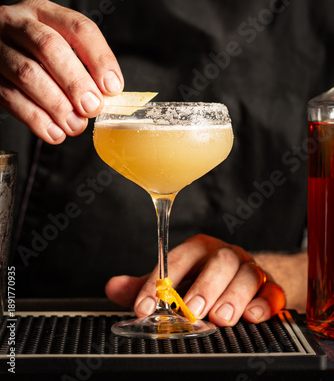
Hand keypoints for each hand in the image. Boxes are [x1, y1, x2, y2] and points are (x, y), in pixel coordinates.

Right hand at [0, 0, 123, 143]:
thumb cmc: (27, 51)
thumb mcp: (53, 42)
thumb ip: (78, 62)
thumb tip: (105, 94)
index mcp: (42, 11)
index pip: (79, 28)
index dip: (100, 58)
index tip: (112, 87)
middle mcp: (16, 23)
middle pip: (50, 47)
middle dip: (76, 82)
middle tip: (92, 107)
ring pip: (28, 74)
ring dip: (57, 105)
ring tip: (75, 125)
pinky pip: (10, 97)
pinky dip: (36, 119)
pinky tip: (54, 131)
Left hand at [105, 234, 285, 325]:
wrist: (242, 283)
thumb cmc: (203, 281)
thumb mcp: (172, 283)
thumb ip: (145, 286)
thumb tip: (112, 286)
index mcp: (199, 249)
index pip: (177, 259)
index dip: (160, 282)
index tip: (145, 307)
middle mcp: (225, 255)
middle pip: (220, 261)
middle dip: (205, 287)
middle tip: (191, 311)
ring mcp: (250, 269)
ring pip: (247, 275)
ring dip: (234, 297)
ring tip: (221, 319)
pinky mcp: (270, 287)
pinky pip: (272, 291)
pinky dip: (264, 304)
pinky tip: (253, 316)